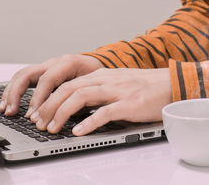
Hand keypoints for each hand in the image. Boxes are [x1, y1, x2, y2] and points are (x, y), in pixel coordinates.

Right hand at [0, 54, 103, 115]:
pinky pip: (23, 79)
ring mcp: (47, 66)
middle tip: (12, 113)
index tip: (33, 115)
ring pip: (21, 75)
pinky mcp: (42, 73)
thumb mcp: (92, 88)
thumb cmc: (98, 78)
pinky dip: (14, 92)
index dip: (38, 98)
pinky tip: (9, 104)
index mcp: (68, 63)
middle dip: (17, 95)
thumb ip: (78, 99)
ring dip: (11, 93)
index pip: (47, 79)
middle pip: (28, 74)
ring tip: (5, 110)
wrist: (100, 67)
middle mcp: (54, 63)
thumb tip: (62, 118)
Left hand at [29, 67, 172, 135]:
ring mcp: (116, 91)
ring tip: (52, 128)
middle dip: (49, 107)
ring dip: (62, 114)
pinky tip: (78, 132)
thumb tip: (74, 105)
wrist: (171, 84)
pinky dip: (89, 122)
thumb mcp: (115, 83)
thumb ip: (95, 91)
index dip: (48, 99)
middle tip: (38, 123)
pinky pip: (105, 112)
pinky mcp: (129, 103)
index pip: (66, 84)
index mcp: (99, 76)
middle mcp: (104, 80)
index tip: (37, 113)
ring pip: (80, 98)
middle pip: (68, 90)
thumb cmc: (143, 87)